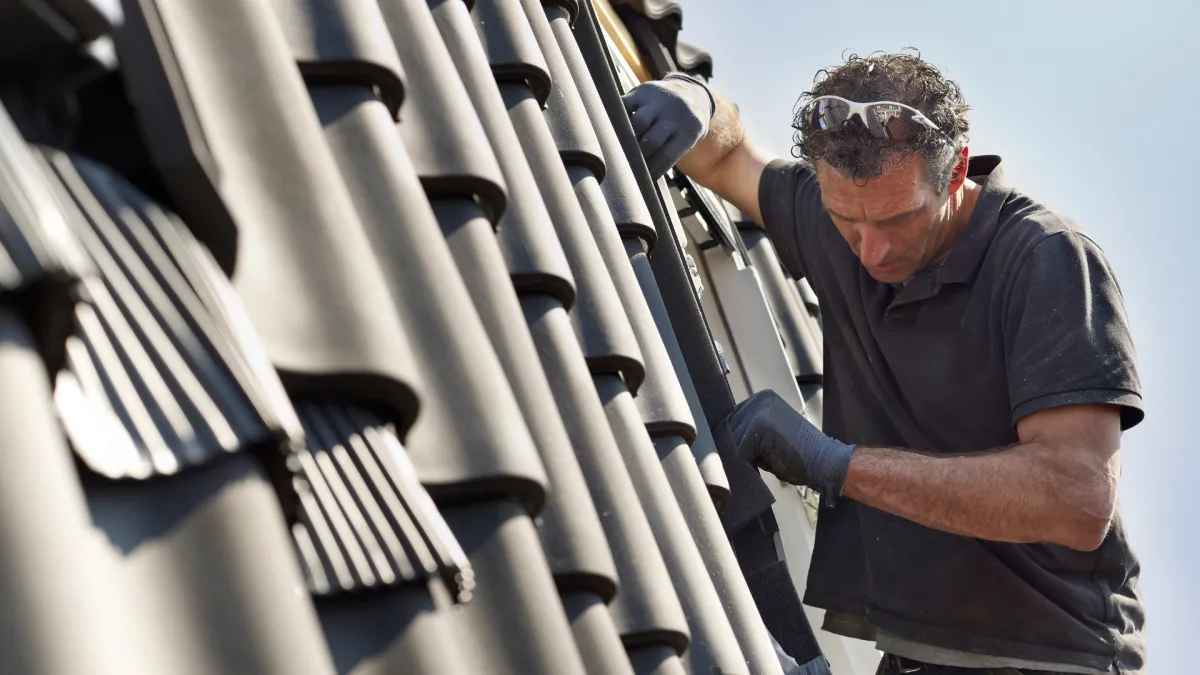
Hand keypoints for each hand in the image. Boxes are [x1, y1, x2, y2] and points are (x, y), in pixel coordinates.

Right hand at [622, 73, 714, 177]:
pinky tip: (610, 130)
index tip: (641, 181)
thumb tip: (642, 177)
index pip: (666, 157)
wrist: (690, 92)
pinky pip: (624, 105)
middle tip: (625, 168)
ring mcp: (656, 102)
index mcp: (688, 131)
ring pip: (636, 123)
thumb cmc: (684, 128)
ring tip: (616, 152)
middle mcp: (673, 114)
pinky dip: (616, 118)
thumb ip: (669, 155)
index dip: (651, 171)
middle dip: (637, 157)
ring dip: (625, 140)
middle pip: (650, 141)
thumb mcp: (686, 140)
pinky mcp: (641, 92)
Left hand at [718, 390, 855, 505]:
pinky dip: (743, 464)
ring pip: (731, 439)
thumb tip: (725, 445)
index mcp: (762, 398)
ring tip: (748, 467)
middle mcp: (759, 400)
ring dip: (736, 456)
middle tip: (738, 464)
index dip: (731, 440)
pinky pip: (739, 451)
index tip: (731, 454)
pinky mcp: (759, 428)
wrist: (825, 461)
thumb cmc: (800, 454)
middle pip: (728, 427)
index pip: (732, 419)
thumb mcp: (770, 437)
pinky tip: (753, 470)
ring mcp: (759, 412)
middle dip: (731, 448)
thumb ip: (749, 434)